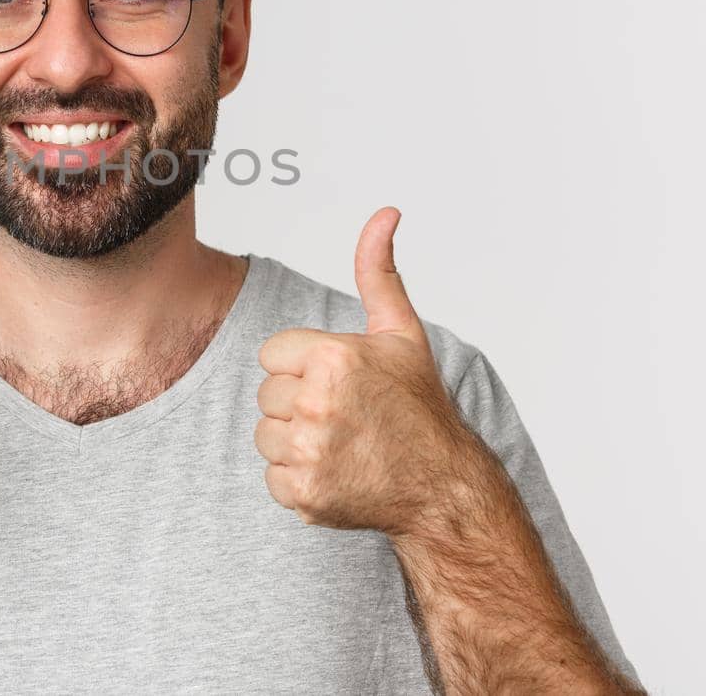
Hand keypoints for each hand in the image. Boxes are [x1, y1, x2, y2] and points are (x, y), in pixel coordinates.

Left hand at [254, 207, 475, 534]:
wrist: (441, 485)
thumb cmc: (417, 406)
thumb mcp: (400, 332)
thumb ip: (378, 270)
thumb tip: (385, 213)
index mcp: (333, 357)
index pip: (271, 354)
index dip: (303, 366)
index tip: (340, 382)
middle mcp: (318, 402)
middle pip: (266, 394)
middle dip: (298, 402)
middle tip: (345, 415)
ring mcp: (310, 451)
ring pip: (264, 435)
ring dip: (294, 441)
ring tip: (340, 442)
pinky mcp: (304, 492)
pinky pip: (272, 477)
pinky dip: (298, 479)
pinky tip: (336, 472)